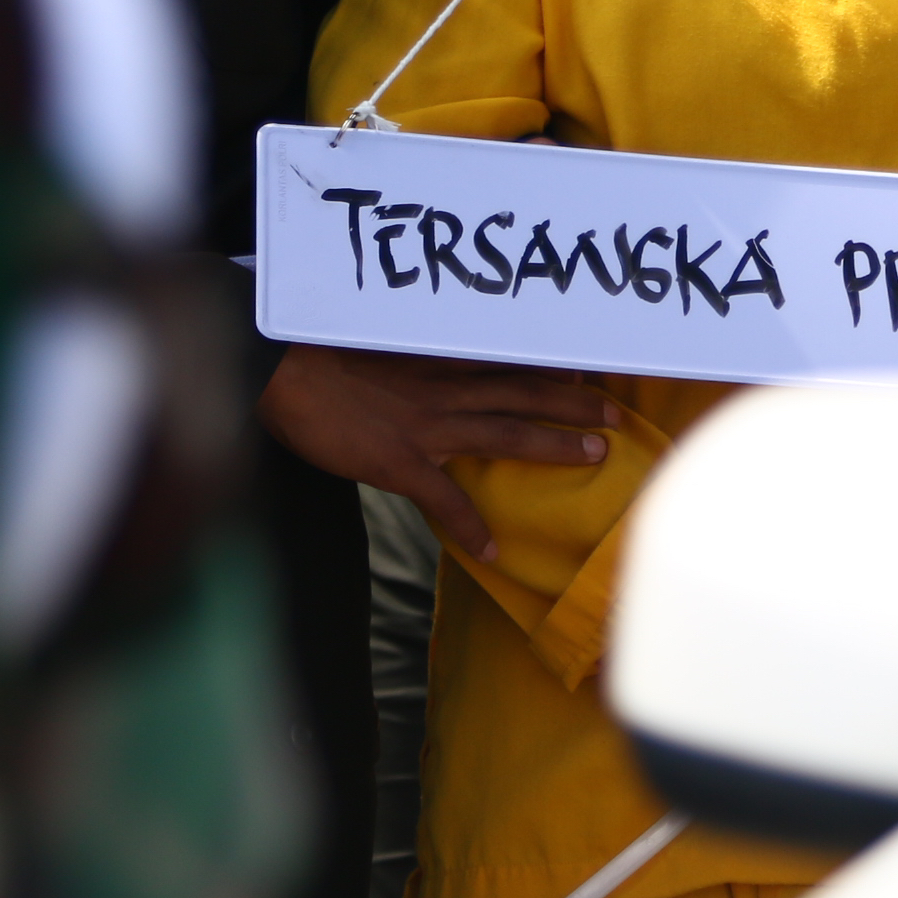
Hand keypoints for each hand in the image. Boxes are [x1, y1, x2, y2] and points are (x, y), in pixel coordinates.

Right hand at [257, 344, 616, 561]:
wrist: (280, 370)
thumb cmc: (319, 354)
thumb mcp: (375, 347)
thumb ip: (410, 362)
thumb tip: (429, 368)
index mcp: (436, 362)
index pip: (506, 360)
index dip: (550, 366)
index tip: (589, 366)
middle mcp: (443, 390)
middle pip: (522, 393)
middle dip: (572, 403)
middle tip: (616, 412)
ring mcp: (426, 426)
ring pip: (505, 432)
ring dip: (553, 444)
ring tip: (596, 454)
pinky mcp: (400, 461)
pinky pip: (446, 500)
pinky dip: (471, 527)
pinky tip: (494, 550)